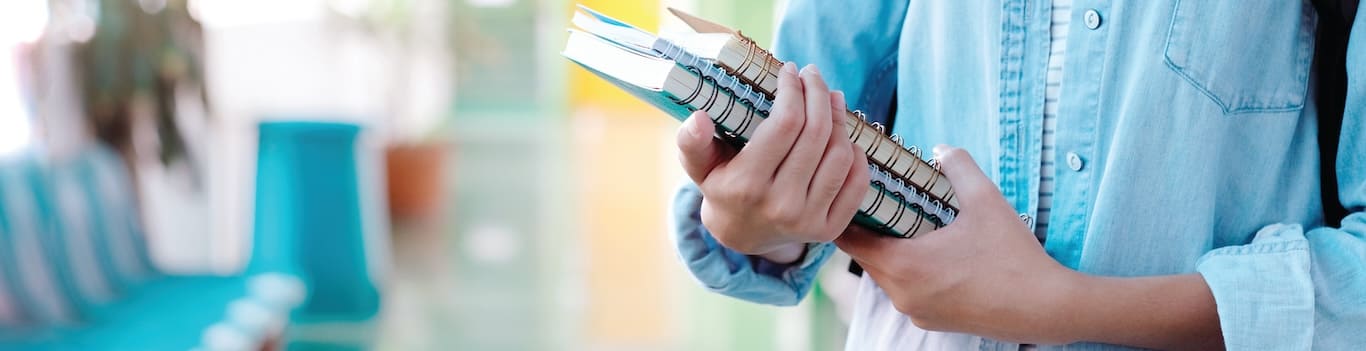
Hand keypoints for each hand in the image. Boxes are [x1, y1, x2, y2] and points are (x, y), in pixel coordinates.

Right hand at [676, 62, 869, 259]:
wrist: (740, 236)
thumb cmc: (721, 187)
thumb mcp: (699, 166)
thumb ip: (692, 143)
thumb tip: (698, 118)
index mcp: (747, 185)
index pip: (785, 124)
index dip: (793, 90)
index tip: (790, 71)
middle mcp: (781, 205)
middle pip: (816, 134)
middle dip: (818, 94)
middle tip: (813, 76)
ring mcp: (809, 220)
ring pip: (840, 155)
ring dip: (840, 119)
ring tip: (830, 99)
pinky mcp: (830, 229)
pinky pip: (857, 182)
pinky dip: (857, 153)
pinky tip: (843, 135)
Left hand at [835, 145, 1081, 343]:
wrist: (1046, 308)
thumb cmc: (1014, 257)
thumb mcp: (986, 201)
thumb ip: (958, 167)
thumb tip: (941, 149)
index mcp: (903, 265)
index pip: (851, 238)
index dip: (848, 212)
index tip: (852, 191)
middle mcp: (901, 294)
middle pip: (866, 257)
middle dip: (871, 229)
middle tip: (880, 200)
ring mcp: (916, 312)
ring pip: (887, 275)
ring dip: (891, 251)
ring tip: (906, 223)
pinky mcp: (932, 322)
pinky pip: (907, 291)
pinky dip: (910, 271)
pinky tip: (932, 252)